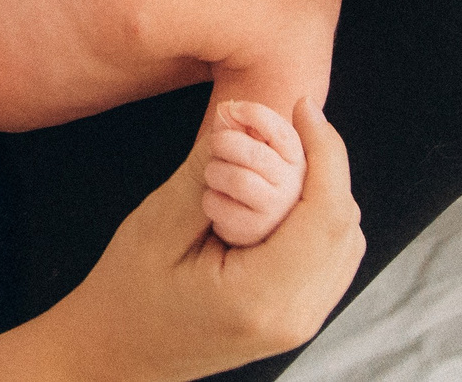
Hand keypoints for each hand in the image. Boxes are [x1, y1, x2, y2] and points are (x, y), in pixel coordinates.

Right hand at [42, 97, 362, 378]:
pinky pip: (330, 258)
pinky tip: (281, 193)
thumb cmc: (126, 295)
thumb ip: (205, 172)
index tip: (303, 107)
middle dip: (324, 164)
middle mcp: (293, 317)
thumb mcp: (157, 225)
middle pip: (344, 225)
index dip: (326, 150)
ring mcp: (299, 323)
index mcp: (259, 297)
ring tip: (281, 156)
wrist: (116, 354)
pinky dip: (317, 216)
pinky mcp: (296, 318)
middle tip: (285, 126)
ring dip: (324, 190)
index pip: (326, 214)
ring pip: (345, 241)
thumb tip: (243, 120)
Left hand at [202, 101, 305, 246]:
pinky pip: (221, 205)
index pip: (283, 132)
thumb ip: (240, 127)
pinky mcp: (254, 232)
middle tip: (215, 145)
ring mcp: (276, 211)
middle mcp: (294, 185)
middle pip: (253, 154)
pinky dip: (210, 199)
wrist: (250, 229)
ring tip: (214, 174)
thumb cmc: (250, 178)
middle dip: (223, 142)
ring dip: (215, 171)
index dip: (255, 113)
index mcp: (297, 159)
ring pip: (237, 179)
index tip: (233, 108)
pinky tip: (217, 200)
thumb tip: (225, 109)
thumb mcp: (251, 148)